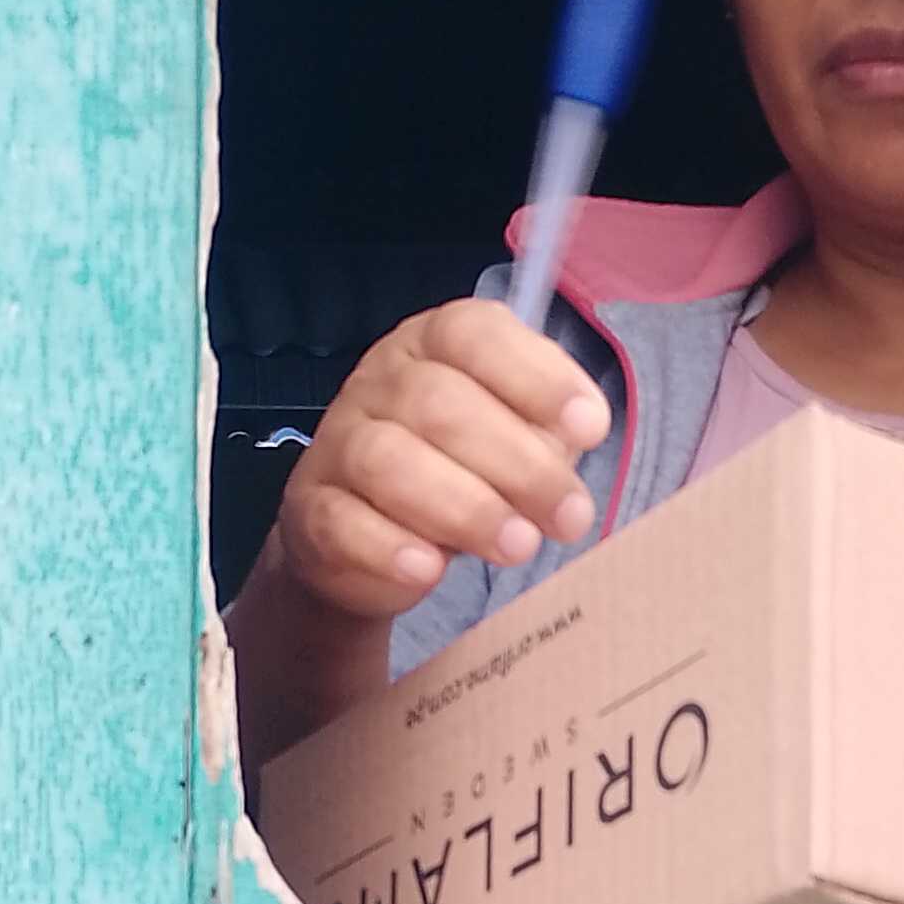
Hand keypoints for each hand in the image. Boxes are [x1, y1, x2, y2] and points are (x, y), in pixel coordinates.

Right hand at [270, 299, 613, 628]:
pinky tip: (431, 568)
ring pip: (389, 461)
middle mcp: (381, 381)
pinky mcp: (312, 510)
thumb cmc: (459, 470)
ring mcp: (339, 443)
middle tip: (570, 517)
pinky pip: (342, 522)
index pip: (475, 335)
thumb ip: (543, 434)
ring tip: (519, 546)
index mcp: (435, 344)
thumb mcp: (513, 441)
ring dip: (464, 507)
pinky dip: (389, 547)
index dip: (537, 378)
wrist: (366, 537)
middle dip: (519, 464)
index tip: (591, 429)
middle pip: (440, 404)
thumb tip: (569, 445)